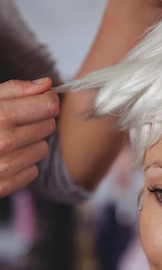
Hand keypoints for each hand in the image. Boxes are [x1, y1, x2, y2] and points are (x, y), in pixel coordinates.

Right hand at [0, 78, 58, 196]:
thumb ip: (15, 90)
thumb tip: (46, 83)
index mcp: (0, 116)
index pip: (48, 107)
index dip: (47, 100)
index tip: (40, 100)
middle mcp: (4, 142)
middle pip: (48, 126)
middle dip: (37, 120)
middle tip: (16, 121)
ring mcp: (5, 166)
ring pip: (42, 149)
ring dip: (30, 143)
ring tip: (6, 139)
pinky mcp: (4, 186)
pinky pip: (32, 171)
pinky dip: (22, 164)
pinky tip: (3, 158)